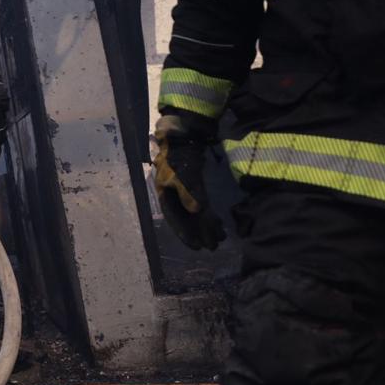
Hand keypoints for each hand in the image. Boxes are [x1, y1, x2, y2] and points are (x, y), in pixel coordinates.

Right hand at [153, 115, 224, 250]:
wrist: (182, 137)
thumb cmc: (178, 156)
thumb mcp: (181, 175)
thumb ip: (188, 193)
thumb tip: (196, 211)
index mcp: (165, 195)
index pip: (174, 219)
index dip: (185, 234)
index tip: (197, 247)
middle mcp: (173, 196)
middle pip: (187, 219)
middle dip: (199, 232)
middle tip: (212, 246)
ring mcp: (183, 191)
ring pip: (195, 213)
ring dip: (207, 225)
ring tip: (220, 236)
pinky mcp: (194, 186)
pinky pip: (202, 204)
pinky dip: (209, 213)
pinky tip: (219, 221)